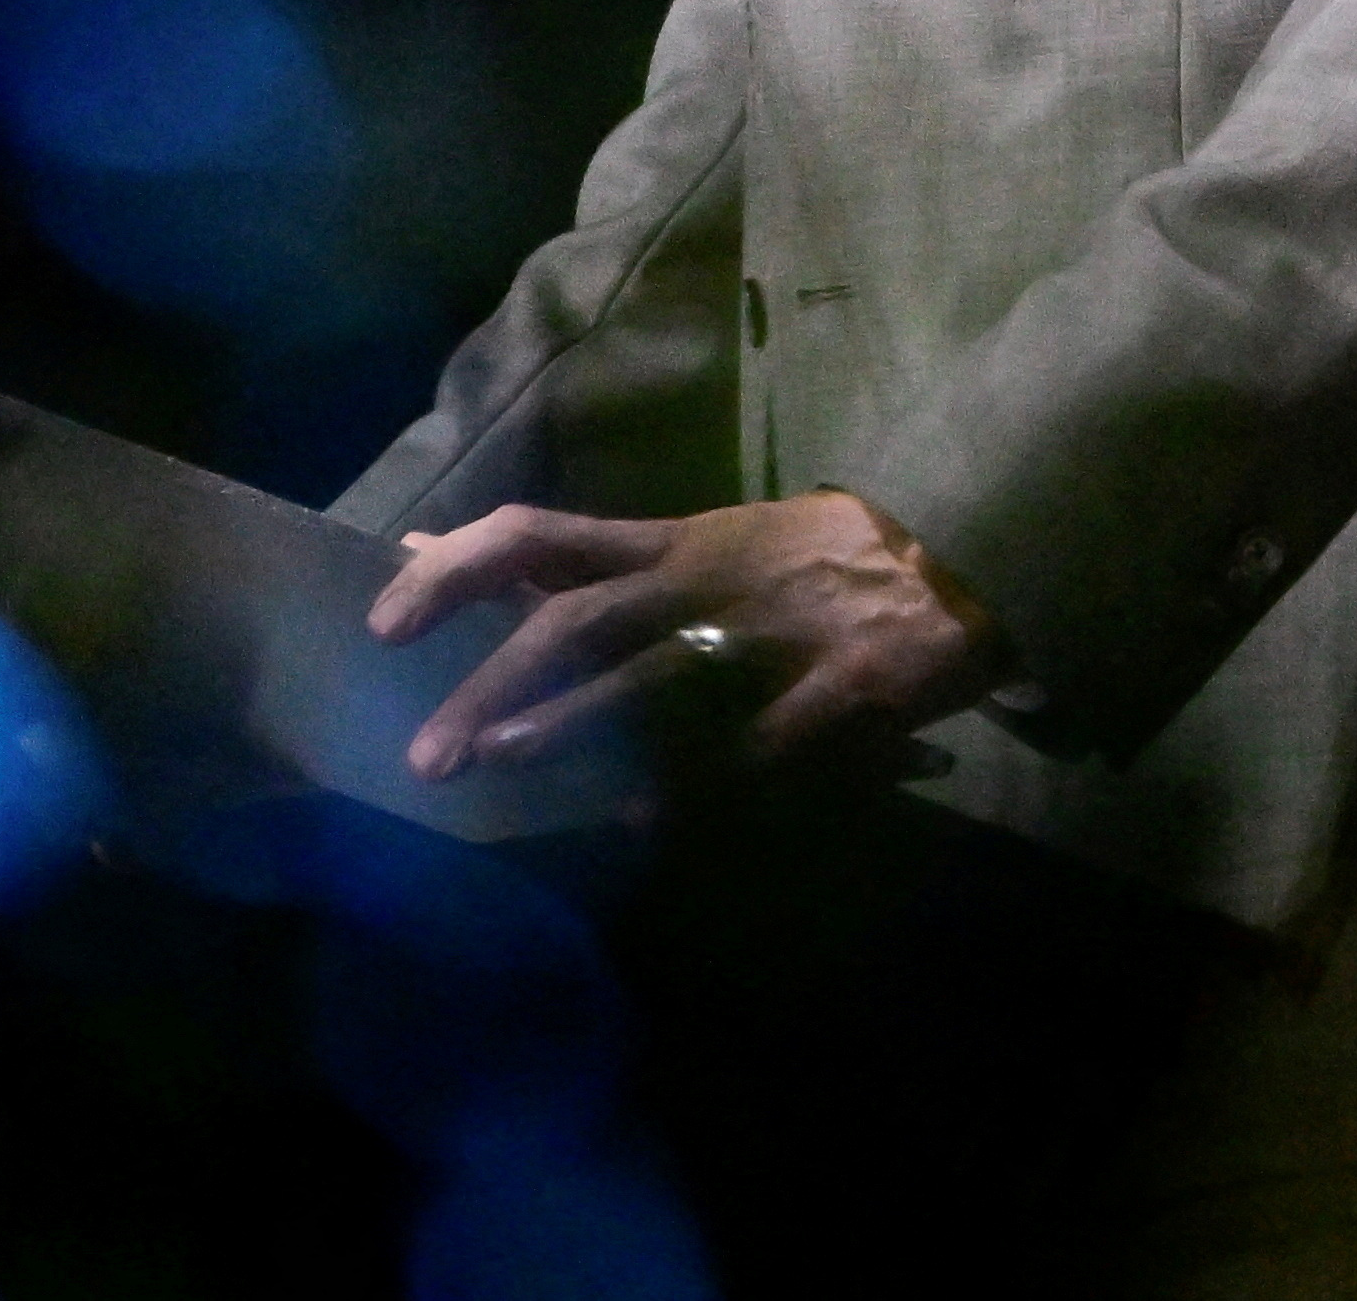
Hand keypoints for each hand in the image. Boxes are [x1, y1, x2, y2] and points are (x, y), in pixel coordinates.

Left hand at [367, 486, 1001, 782]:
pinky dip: (703, 781)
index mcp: (678, 543)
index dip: (456, 571)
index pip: (541, 537)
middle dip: (496, 681)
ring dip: (578, 721)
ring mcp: (777, 633)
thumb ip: (612, 563)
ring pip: (657, 672)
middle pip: (579, 618)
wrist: (975, 542)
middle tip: (429, 756)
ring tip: (508, 765)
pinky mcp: (844, 684)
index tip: (381, 618)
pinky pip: (763, 740)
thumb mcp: (721, 539)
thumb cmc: (832, 551)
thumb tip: (482, 563)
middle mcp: (710, 579)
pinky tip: (650, 819)